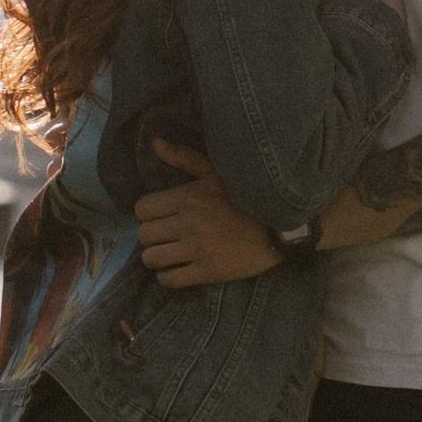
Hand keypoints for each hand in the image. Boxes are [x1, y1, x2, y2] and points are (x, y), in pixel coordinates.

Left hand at [137, 141, 281, 288]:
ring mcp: (197, 249)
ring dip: (156, 257)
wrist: (278, 227)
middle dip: (151, 236)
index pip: (142, 209)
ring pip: (151, 259)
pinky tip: (177, 269)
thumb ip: (184, 157)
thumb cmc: (244, 197)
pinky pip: (170, 280)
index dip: (148, 213)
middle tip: (164, 237)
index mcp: (187, 197)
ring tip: (168, 254)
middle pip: (144, 235)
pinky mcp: (207, 272)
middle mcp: (188, 223)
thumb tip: (154, 142)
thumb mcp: (215, 172)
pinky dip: (168, 276)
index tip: (159, 217)